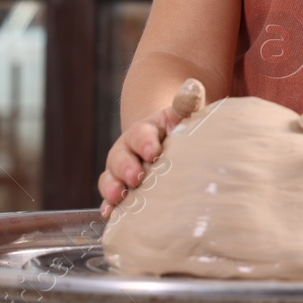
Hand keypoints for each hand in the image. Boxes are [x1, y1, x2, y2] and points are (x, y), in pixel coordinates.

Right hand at [97, 103, 185, 219]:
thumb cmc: (180, 133)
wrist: (169, 147)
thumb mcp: (183, 118)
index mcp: (145, 130)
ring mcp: (120, 172)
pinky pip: (109, 199)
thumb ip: (187, 104)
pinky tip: (110, 215)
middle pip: (120, 157)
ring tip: (118, 198)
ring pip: (109, 178)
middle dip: (126, 168)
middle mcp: (127, 150)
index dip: (145, 142)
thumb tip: (193, 87)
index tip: (154, 152)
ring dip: (111, 188)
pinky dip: (108, 207)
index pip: (140, 133)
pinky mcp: (121, 190)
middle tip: (136, 177)